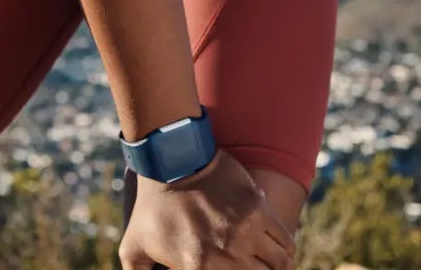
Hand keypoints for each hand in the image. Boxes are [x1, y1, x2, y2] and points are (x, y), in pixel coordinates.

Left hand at [120, 149, 296, 269]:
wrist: (170, 162)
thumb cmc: (152, 207)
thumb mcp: (133, 248)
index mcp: (196, 268)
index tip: (235, 268)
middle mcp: (225, 255)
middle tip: (253, 266)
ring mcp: (244, 233)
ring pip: (278, 265)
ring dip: (276, 267)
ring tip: (270, 265)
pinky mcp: (258, 211)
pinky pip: (285, 241)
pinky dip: (287, 250)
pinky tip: (281, 251)